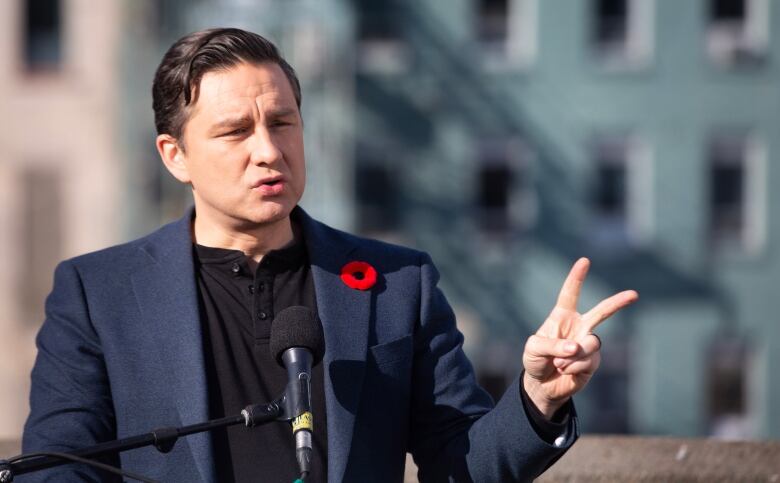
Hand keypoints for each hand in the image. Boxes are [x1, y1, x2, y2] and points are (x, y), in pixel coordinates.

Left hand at [522, 257, 637, 418]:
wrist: (541, 384)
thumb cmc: (535, 360)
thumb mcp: (534, 348)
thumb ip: (553, 344)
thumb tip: (577, 347)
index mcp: (562, 316)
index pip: (570, 293)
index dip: (577, 277)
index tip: (584, 261)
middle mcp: (579, 327)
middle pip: (602, 312)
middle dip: (618, 303)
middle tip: (634, 295)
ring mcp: (587, 344)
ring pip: (592, 343)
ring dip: (573, 355)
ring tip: (559, 362)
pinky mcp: (593, 362)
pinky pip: (588, 361)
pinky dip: (573, 367)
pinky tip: (565, 370)